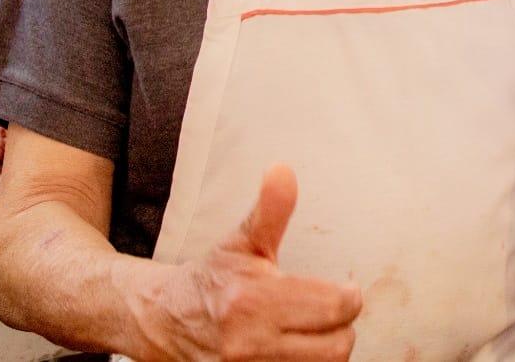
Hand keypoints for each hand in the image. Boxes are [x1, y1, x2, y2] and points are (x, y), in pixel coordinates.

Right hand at [128, 164, 361, 361]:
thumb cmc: (213, 278)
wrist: (164, 320)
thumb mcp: (241, 240)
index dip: (350, 297)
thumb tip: (283, 170)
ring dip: (325, 349)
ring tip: (315, 331)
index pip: (335, 307)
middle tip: (332, 313)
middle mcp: (249, 343)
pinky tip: (299, 348)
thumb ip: (270, 210)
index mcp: (253, 301)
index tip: (346, 290)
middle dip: (342, 327)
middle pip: (336, 347)